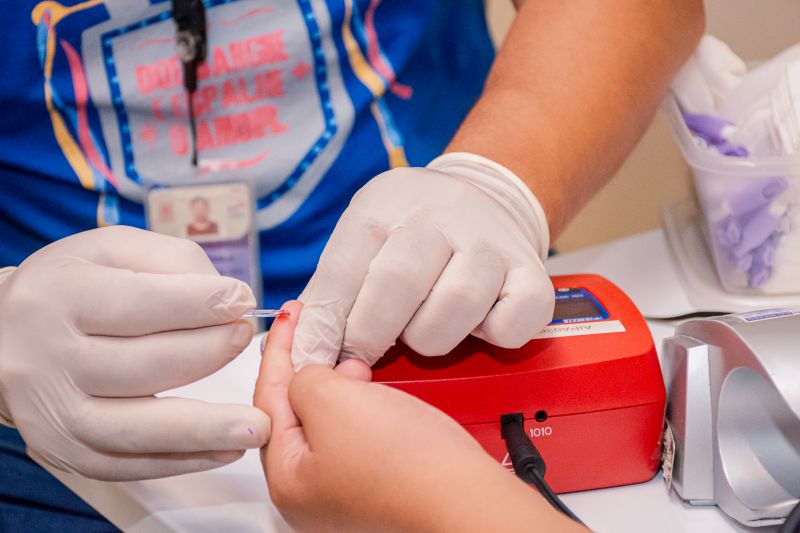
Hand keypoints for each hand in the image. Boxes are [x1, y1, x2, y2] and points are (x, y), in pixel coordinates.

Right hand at [0, 226, 268, 480]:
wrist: (3, 336)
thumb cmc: (75, 286)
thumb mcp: (112, 249)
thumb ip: (174, 261)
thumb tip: (230, 299)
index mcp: (61, 296)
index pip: (138, 303)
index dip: (199, 303)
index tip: (242, 300)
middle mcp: (50, 358)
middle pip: (144, 364)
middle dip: (209, 352)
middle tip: (245, 338)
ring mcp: (56, 412)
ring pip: (138, 427)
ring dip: (206, 429)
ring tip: (258, 424)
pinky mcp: (66, 450)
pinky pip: (130, 464)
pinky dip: (183, 460)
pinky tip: (225, 447)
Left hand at [256, 301, 579, 531]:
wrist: (464, 497)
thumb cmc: (404, 463)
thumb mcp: (332, 402)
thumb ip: (303, 380)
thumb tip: (308, 377)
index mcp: (287, 478)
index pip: (269, 399)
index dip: (280, 349)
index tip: (291, 316)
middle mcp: (310, 494)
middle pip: (297, 416)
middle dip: (311, 371)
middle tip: (325, 336)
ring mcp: (346, 494)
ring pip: (330, 426)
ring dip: (340, 390)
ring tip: (358, 366)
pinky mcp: (380, 488)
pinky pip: (358, 439)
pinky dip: (362, 410)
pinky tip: (378, 396)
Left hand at [292, 152, 553, 367]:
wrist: (487, 196)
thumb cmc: (410, 233)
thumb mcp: (362, 241)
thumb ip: (332, 293)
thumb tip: (303, 351)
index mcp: (384, 205)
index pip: (343, 272)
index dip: (324, 328)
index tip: (315, 363)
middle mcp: (440, 215)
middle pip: (398, 285)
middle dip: (371, 335)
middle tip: (364, 355)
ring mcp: (491, 242)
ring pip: (455, 307)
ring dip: (429, 337)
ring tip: (422, 330)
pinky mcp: (533, 272)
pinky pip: (511, 323)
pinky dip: (490, 337)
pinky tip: (476, 325)